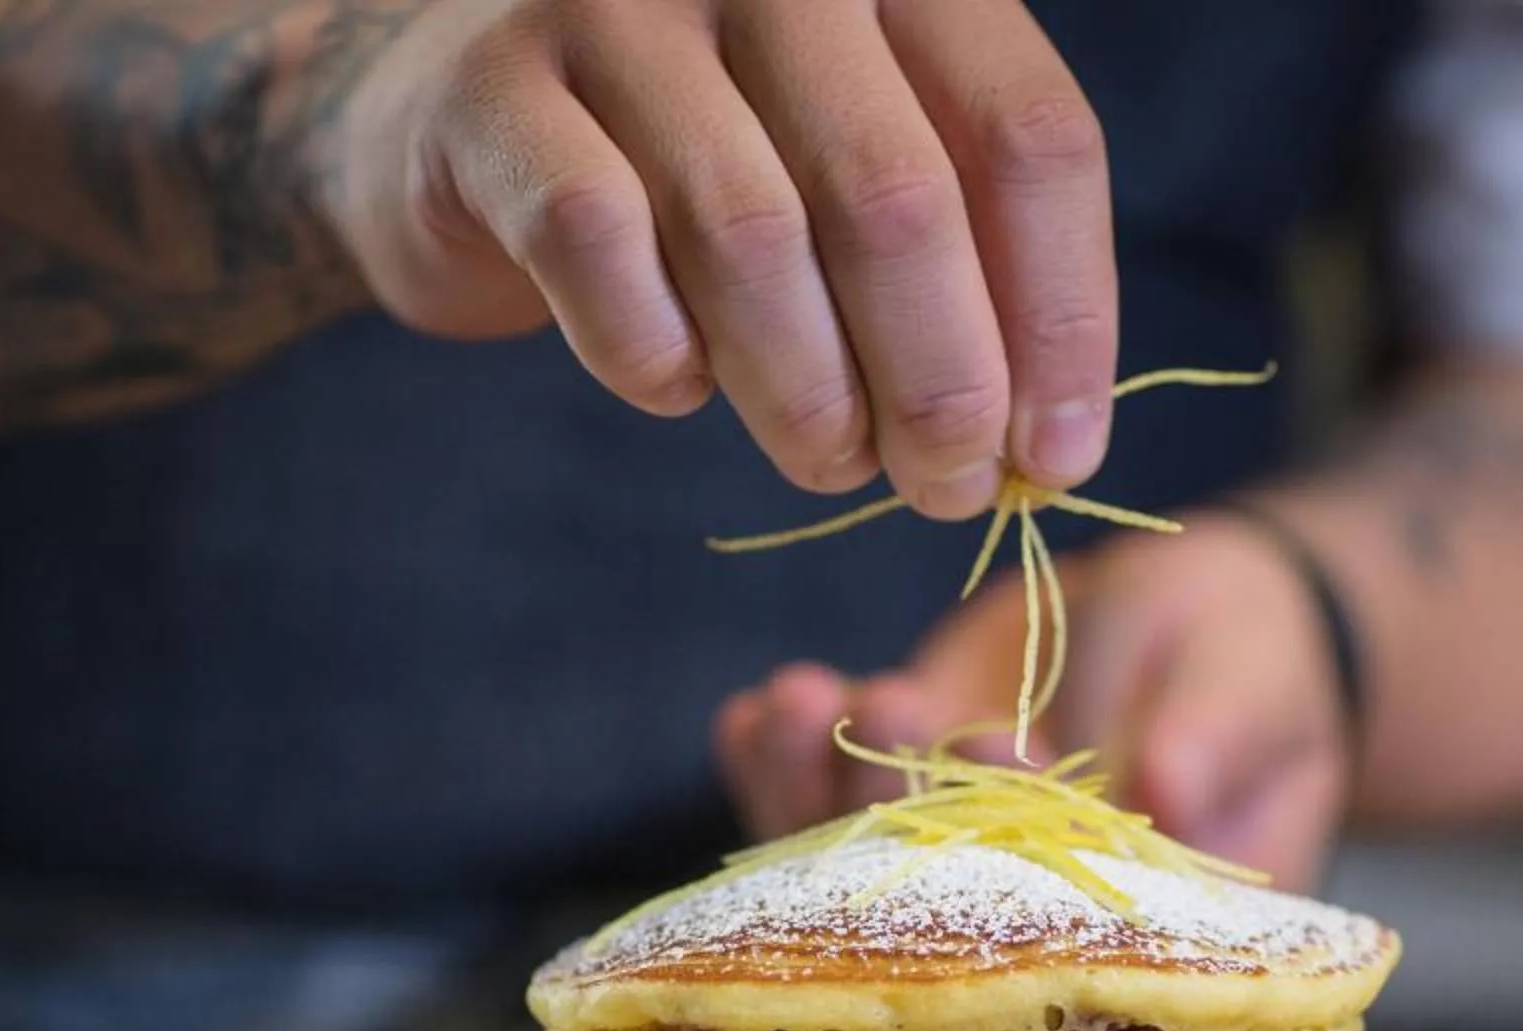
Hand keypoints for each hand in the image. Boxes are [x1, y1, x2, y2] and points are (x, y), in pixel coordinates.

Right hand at [322, 0, 1117, 516]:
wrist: (462, 116)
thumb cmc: (705, 163)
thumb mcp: (857, 174)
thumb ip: (962, 265)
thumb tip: (1049, 448)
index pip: (1030, 135)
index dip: (1061, 317)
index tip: (1057, 456)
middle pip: (899, 195)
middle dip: (940, 381)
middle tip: (944, 489)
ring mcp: (621, 6)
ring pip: (754, 234)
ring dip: (809, 393)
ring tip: (828, 461)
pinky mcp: (494, 90)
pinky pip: (601, 248)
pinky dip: (655, 354)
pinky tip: (677, 385)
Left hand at [714, 514, 1352, 888]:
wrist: (1193, 628)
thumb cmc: (1252, 665)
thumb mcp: (1257, 689)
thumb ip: (1219, 734)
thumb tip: (1168, 787)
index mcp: (1135, 926)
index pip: (1067, 924)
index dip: (1022, 855)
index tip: (1002, 750)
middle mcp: (1024, 915)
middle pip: (937, 902)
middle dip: (896, 806)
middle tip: (877, 707)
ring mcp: (943, 859)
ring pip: (859, 858)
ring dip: (816, 785)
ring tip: (794, 700)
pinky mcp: (892, 800)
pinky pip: (821, 799)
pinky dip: (778, 762)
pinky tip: (751, 715)